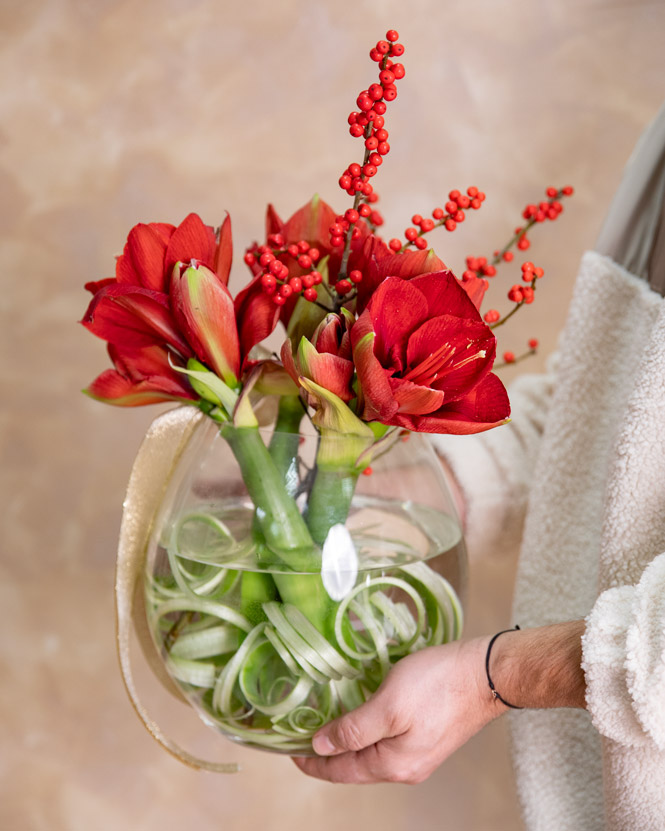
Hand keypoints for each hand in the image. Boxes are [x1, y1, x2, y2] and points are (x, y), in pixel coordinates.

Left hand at [292, 637, 502, 783]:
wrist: (487, 673)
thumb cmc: (438, 685)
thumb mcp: (388, 706)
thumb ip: (353, 729)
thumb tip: (322, 747)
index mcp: (393, 764)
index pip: (341, 772)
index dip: (314, 763)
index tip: (290, 754)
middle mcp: (407, 766)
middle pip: (357, 766)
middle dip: (329, 755)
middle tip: (303, 737)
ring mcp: (421, 753)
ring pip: (373, 754)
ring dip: (349, 742)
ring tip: (328, 726)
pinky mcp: (430, 735)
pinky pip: (389, 741)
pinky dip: (369, 733)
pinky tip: (363, 717)